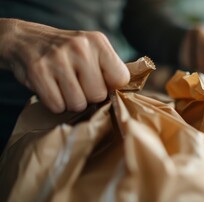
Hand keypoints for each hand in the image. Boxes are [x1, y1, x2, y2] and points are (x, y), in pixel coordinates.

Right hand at [0, 19, 129, 112]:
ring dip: (71, 101)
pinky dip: (55, 103)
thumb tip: (125, 96)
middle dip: (89, 96)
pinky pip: (57, 106)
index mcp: (98, 42)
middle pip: (98, 95)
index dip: (111, 87)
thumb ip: (110, 70)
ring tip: (64, 85)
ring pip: (78, 103)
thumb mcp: (92, 51)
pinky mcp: (39, 72)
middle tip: (77, 84)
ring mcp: (58, 59)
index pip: (121, 79)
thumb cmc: (67, 53)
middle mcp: (80, 48)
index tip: (99, 82)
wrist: (26, 41)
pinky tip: (51, 88)